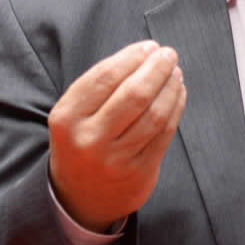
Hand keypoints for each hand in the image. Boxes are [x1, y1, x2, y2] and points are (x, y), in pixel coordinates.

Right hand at [47, 40, 186, 231]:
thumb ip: (103, 85)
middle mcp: (89, 139)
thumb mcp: (75, 113)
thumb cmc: (82, 140)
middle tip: (169, 55)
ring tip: (175, 73)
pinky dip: (176, 108)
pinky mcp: (139, 173)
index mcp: (67, 118)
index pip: (106, 77)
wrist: (79, 197)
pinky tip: (178, 93)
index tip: (149, 47)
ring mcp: (115, 159)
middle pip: (135, 94)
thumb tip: (147, 53)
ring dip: (171, 87)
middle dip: (157, 68)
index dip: (133, 57)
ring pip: (155, 114)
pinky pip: (165, 133)